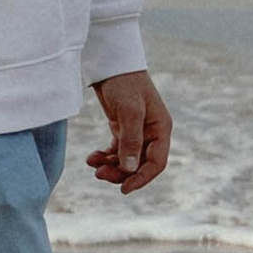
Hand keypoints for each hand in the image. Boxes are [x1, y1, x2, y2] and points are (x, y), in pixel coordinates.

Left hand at [85, 71, 172, 194]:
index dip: (142, 178)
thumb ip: (131, 140)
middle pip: (140, 164)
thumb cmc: (124, 83)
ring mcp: (137, 131)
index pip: (157, 162)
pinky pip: (116, 151)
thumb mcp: (129, 111)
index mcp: (161, 128)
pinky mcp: (123, 128)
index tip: (124, 189)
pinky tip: (92, 158)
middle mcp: (152, 132)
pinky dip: (105, 157)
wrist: (110, 63)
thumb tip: (131, 169)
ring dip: (111, 166)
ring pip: (127, 160)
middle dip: (121, 173)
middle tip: (100, 176)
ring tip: (93, 165)